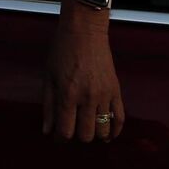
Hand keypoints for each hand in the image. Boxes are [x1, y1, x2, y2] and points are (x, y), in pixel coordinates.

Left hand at [41, 8, 122, 142]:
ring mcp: (104, 94)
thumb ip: (48, 106)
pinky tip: (108, 134)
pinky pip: (120, 117)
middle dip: (77, 137)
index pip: (66, 131)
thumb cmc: (62, 49)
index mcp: (68, 94)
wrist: (85, 30)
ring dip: (95, 135)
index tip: (58, 136)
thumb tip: (47, 130)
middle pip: (86, 135)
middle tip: (72, 129)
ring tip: (89, 130)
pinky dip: (115, 130)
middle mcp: (87, 97)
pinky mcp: (116, 89)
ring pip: (103, 130)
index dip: (60, 139)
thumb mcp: (48, 76)